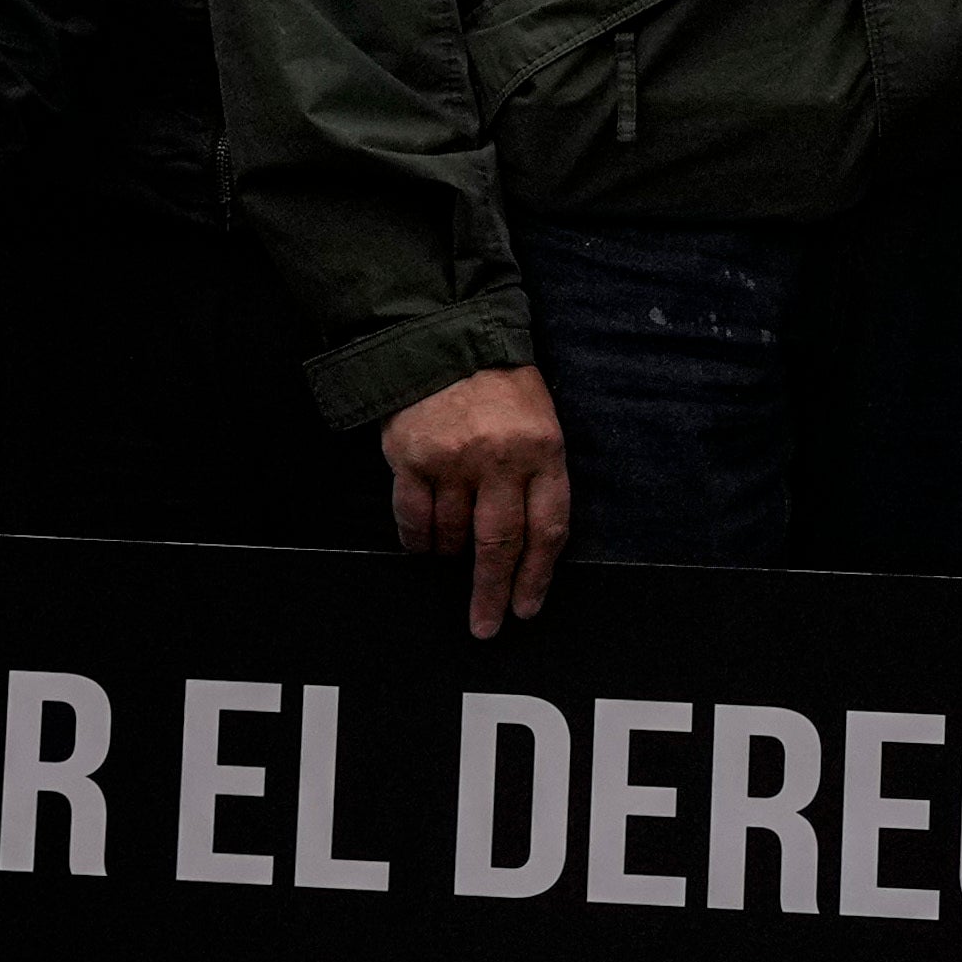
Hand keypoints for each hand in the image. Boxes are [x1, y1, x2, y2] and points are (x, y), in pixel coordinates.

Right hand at [388, 365, 571, 635]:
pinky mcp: (412, 456)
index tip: (526, 608)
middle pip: (499, 543)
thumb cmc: (498, 383)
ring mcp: (454, 459)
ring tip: (450, 559)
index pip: (548, 528)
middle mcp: (500, 458)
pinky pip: (414, 517)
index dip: (537, 576)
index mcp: (543, 449)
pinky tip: (422, 546)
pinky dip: (418, 540)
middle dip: (492, 592)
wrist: (442, 336)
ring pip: (453, 534)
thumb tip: (528, 545)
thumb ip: (536, 474)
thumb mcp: (539, 419)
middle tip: (486, 625)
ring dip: (451, 555)